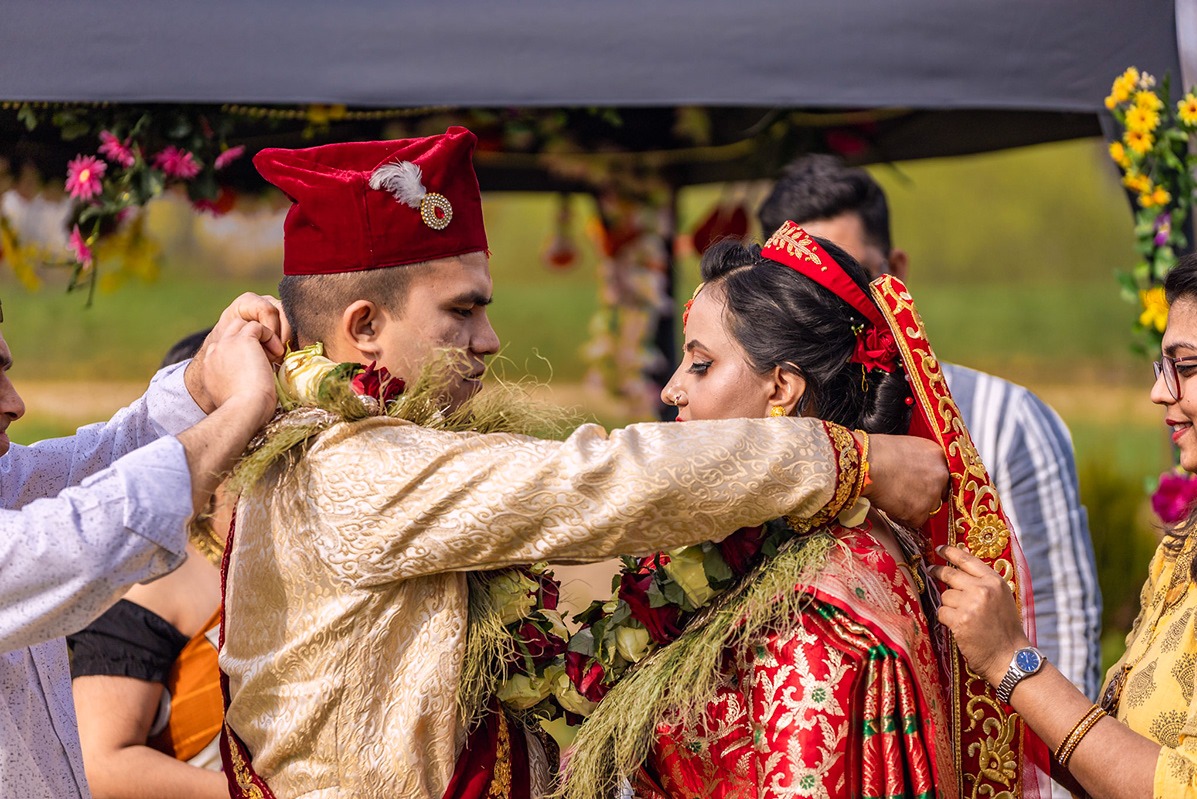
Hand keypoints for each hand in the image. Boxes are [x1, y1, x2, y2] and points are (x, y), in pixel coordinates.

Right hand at [196, 320, 278, 429]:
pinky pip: (257, 326)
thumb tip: (245, 390)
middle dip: (247, 339)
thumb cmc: (242, 412)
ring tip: (272, 354)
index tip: (254, 368)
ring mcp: (227, 344)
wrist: (243, 410)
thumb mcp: (230, 398)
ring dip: (259, 336)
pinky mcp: (243, 340)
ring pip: (241, 325)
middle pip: (229, 332)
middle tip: (265, 357)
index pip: (223, 350)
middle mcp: (214, 353)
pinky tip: (277, 353)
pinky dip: (269, 336)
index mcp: (209, 368)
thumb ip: (232, 387)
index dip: (239, 354)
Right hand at [864, 434, 946, 526]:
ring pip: (929, 509)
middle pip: (940, 493)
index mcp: (937, 454)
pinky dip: (902, 517)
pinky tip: (890, 505)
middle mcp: (940, 474)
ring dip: (914, 508)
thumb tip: (916, 471)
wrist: (866, 464)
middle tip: (906, 494)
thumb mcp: (906, 447)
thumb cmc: (877, 452)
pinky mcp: (920, 512)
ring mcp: (932, 494)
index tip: (919, 485)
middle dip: (924, 496)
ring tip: (894, 499)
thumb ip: (919, 460)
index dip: (929, 482)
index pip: (942, 475)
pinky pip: (916, 521)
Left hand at [930, 545, 1030, 685]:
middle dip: (937, 572)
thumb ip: (984, 584)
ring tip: (964, 618)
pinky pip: (942, 612)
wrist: (1010, 657)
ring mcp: (971, 604)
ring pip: (945, 596)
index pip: (968, 560)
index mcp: (995, 582)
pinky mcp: (960, 620)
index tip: (939, 548)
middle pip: (950, 574)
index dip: (950, 552)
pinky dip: (947, 620)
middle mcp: (983, 589)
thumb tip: (960, 569)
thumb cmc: (1005, 630)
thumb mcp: (1001, 599)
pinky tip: (960, 628)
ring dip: (949, 606)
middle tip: (930, 570)